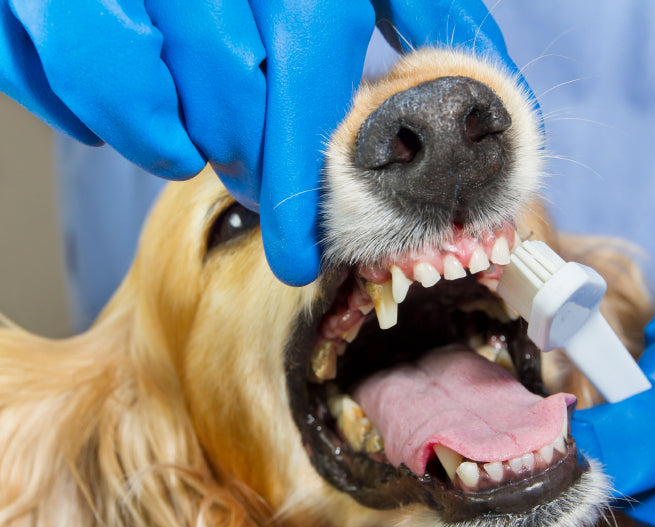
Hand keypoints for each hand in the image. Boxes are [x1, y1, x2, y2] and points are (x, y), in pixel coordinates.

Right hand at [0, 0, 527, 284]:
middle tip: (260, 172)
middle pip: (221, 112)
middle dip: (245, 162)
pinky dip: (88, 108)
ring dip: (166, 138)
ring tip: (192, 138)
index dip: (299, 200)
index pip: (297, 109)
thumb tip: (491, 100)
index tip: (298, 261)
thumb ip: (433, 18)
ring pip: (133, 94)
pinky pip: (49, 72)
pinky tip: (130, 104)